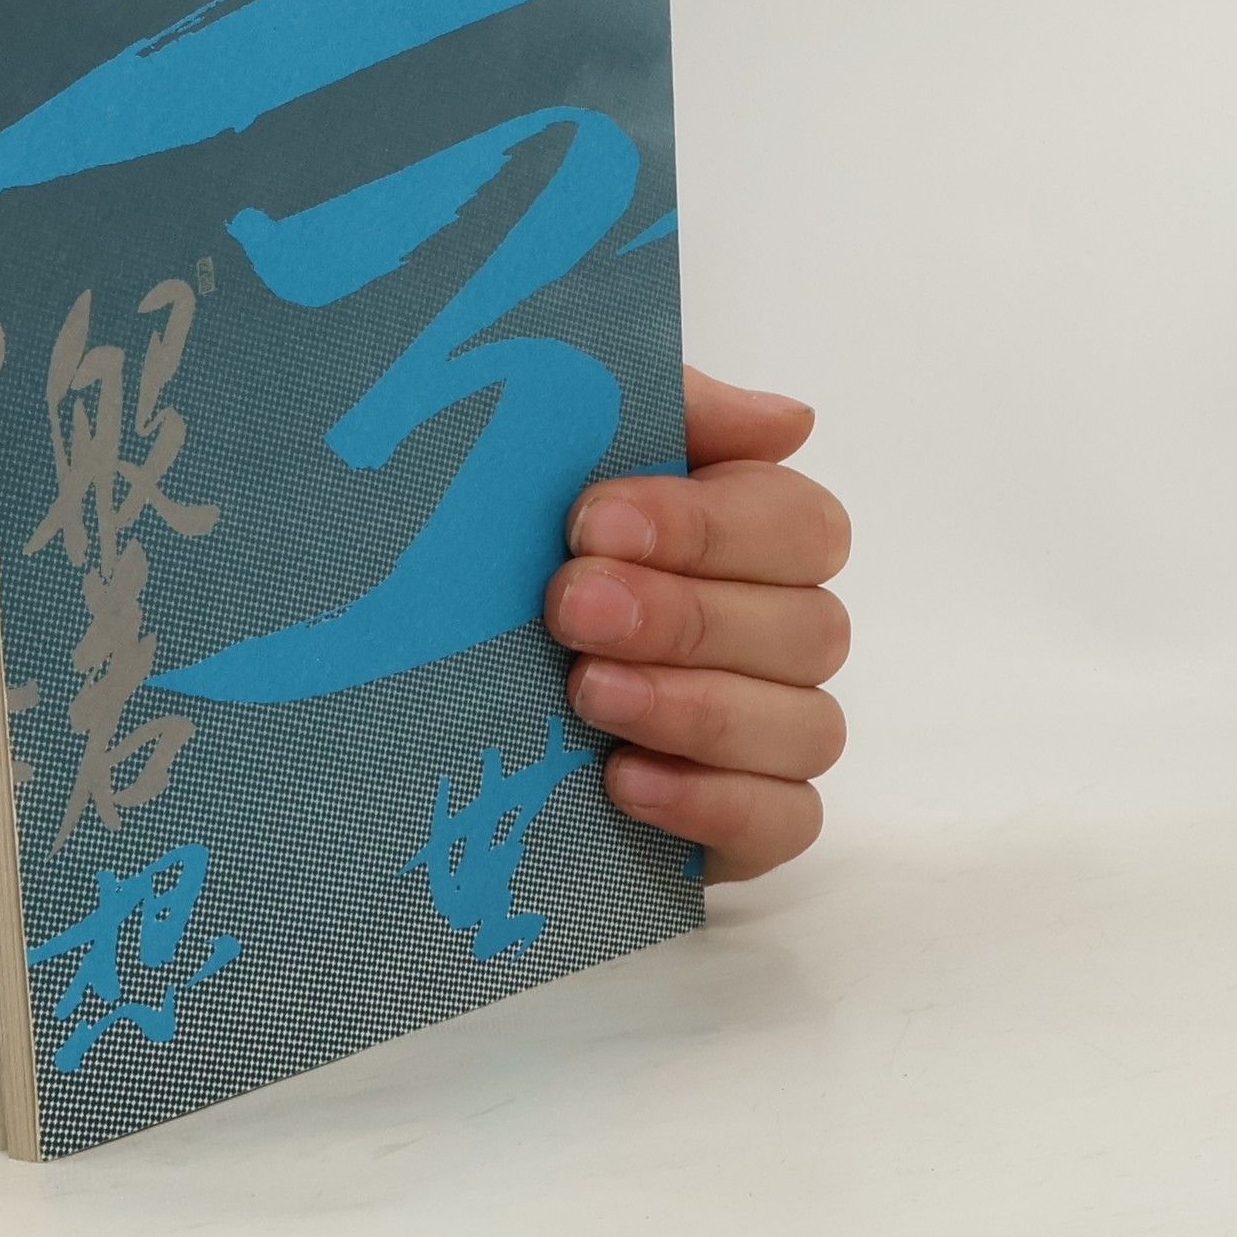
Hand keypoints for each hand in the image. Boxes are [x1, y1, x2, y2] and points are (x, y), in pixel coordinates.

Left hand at [544, 368, 849, 881]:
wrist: (426, 688)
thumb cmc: (510, 554)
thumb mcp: (560, 457)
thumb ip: (667, 413)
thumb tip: (791, 420)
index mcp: (751, 537)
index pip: (798, 525)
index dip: (708, 525)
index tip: (595, 521)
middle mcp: (778, 632)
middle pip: (810, 628)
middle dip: (684, 616)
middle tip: (570, 608)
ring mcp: (771, 733)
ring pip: (807, 726)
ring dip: (695, 707)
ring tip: (586, 694)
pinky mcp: (747, 823)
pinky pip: (785, 821)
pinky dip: (713, 800)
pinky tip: (623, 779)